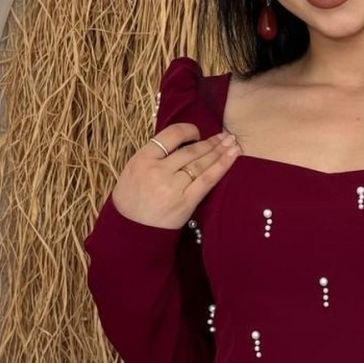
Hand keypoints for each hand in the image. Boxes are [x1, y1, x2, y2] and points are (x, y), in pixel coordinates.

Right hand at [111, 122, 240, 229]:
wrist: (132, 232)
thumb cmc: (131, 201)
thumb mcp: (132, 171)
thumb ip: (152, 157)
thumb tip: (179, 145)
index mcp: (142, 159)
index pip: (170, 136)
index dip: (187, 130)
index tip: (197, 132)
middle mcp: (158, 170)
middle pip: (190, 151)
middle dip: (211, 142)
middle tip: (225, 136)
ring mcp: (172, 186)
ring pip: (201, 163)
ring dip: (219, 151)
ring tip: (232, 143)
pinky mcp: (186, 201)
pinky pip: (207, 180)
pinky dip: (221, 166)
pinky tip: (232, 157)